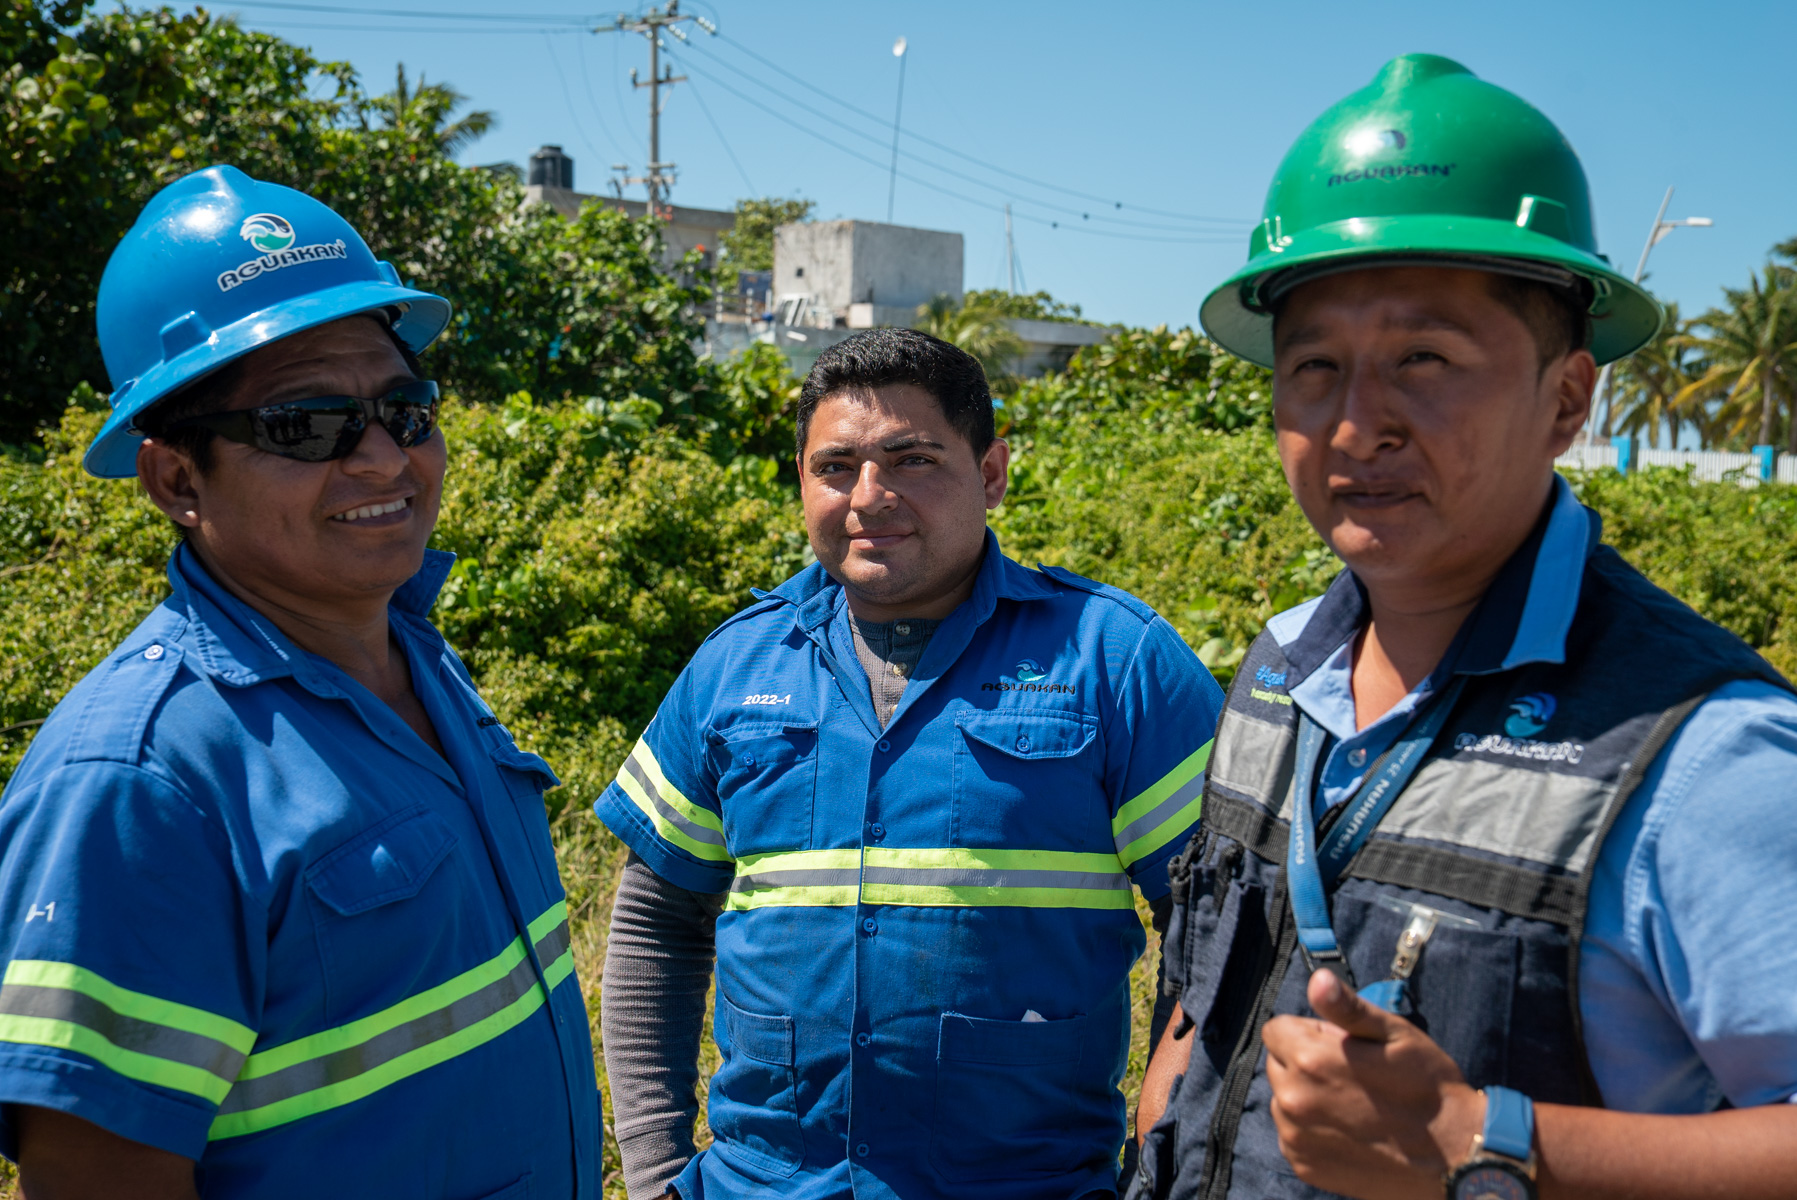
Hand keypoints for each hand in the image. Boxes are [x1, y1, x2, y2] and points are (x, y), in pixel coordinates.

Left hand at [1262, 969, 1484, 1199]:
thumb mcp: (1394, 1034)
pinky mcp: (1304, 1165)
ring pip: (1283, 1100)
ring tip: (1353, 1103)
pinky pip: (1292, 1134)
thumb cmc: (1428, 1087)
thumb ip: (1347, 1007)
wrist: (1454, 1156)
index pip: (1276, 1029)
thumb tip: (1317, 979)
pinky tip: (1349, 1129)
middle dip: (1305, 1062)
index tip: (1342, 1045)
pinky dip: (1312, 1129)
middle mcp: (1294, 1099)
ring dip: (1307, 1096)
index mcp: (1311, 1059)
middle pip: (1278, 1064)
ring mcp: (1296, 1136)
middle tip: (1352, 1074)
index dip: (1310, 1031)